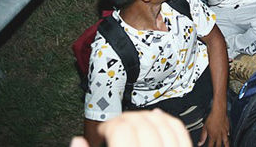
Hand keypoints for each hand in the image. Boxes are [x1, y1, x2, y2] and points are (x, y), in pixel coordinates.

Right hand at [70, 109, 191, 146]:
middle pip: (142, 125)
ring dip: (145, 118)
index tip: (104, 129)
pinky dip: (167, 121)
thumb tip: (77, 139)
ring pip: (162, 125)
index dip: (110, 125)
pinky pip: (178, 131)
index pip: (121, 132)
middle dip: (125, 120)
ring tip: (132, 122)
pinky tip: (156, 117)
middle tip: (116, 125)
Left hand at [199, 107, 229, 146]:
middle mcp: (219, 135)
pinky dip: (228, 136)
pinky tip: (229, 136)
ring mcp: (224, 131)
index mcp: (213, 135)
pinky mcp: (227, 127)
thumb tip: (200, 143)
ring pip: (226, 141)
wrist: (219, 111)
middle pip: (219, 145)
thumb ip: (203, 136)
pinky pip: (228, 133)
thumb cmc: (211, 118)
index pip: (211, 145)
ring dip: (226, 145)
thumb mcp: (204, 127)